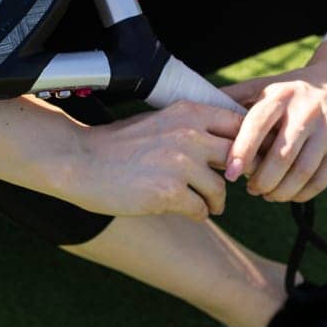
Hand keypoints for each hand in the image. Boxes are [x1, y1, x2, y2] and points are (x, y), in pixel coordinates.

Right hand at [75, 101, 243, 222]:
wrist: (80, 160)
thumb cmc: (119, 144)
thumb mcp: (160, 121)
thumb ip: (193, 128)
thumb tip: (229, 144)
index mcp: (189, 112)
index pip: (239, 123)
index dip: (246, 144)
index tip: (240, 160)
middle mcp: (190, 134)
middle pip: (237, 156)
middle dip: (237, 175)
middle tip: (228, 185)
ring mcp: (181, 164)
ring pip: (221, 188)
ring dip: (216, 200)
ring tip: (207, 204)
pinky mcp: (170, 192)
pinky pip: (202, 209)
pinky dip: (199, 214)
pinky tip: (190, 213)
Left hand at [219, 53, 326, 203]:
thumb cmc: (292, 91)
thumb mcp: (265, 86)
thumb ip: (234, 98)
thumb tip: (195, 107)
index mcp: (281, 95)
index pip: (257, 125)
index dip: (242, 152)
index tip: (230, 174)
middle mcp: (306, 111)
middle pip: (280, 157)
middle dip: (261, 181)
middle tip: (251, 189)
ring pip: (301, 173)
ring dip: (280, 192)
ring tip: (267, 194)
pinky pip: (320, 181)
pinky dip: (301, 194)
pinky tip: (289, 194)